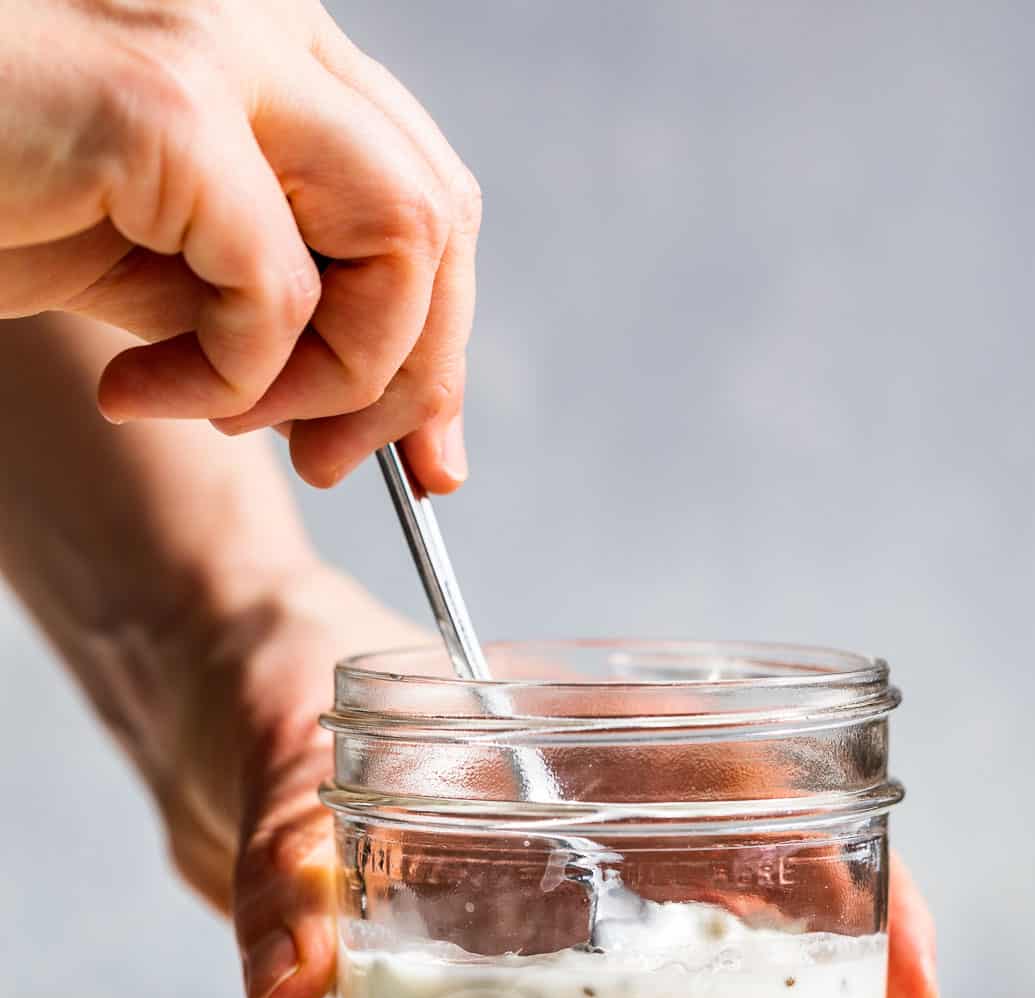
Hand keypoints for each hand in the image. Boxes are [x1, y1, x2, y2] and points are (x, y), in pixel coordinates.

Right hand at [0, 0, 479, 490]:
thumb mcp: (161, 267)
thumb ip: (274, 312)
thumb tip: (376, 417)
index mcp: (280, 58)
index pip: (428, 197)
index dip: (442, 344)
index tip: (430, 463)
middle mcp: (272, 28)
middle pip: (441, 219)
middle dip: (407, 378)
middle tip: (327, 464)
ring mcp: (224, 48)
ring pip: (402, 242)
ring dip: (328, 378)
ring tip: (220, 415)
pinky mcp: (165, 106)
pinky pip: (279, 292)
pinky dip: (231, 379)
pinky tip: (139, 389)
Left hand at [162, 571, 934, 997]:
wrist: (199, 702)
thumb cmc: (254, 688)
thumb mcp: (274, 759)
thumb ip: (280, 859)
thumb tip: (287, 986)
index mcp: (580, 748)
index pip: (759, 801)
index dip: (853, 890)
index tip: (904, 987)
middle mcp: (591, 830)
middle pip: (761, 928)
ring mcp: (555, 906)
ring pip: (702, 997)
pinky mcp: (499, 972)